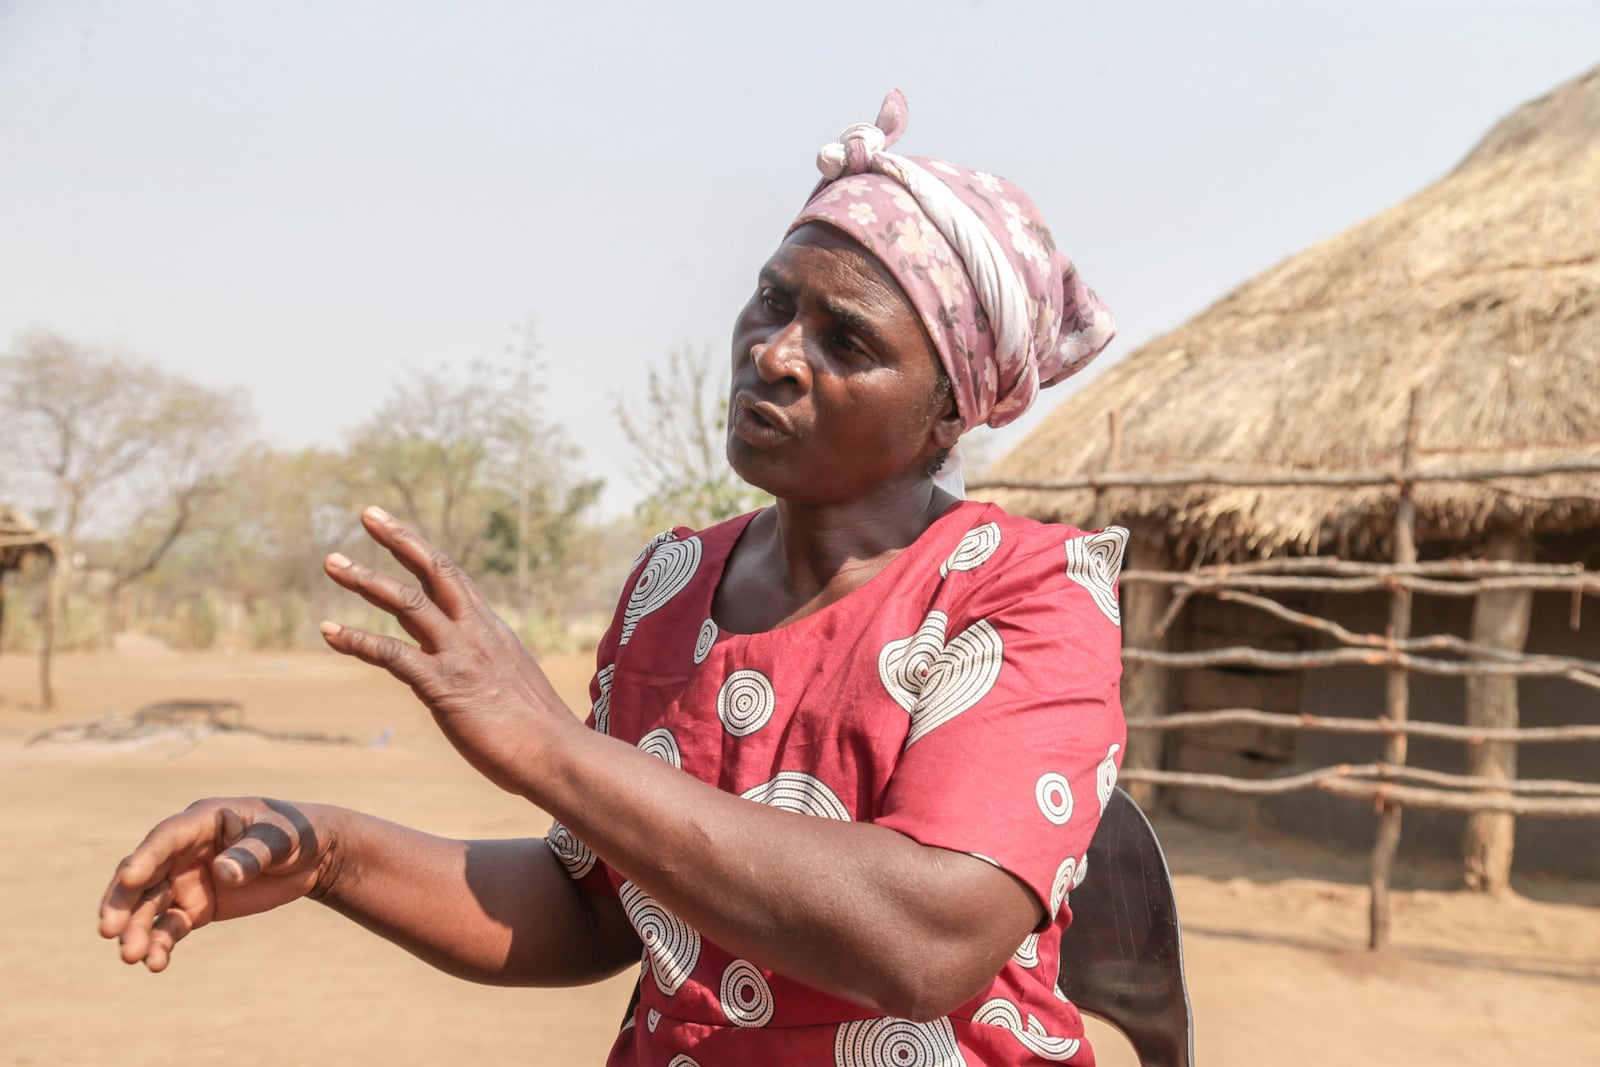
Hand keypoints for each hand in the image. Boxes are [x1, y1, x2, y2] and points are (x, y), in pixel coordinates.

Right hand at [99, 797, 329, 971]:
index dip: (146, 857)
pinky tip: (156, 963)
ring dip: (137, 930)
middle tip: (109, 931)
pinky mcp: (194, 908)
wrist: (311, 857)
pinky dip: (160, 944)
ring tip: (133, 957)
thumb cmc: (294, 833)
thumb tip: (223, 873)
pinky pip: (169, 927)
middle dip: (123, 902)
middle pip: (142, 876)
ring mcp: (184, 881)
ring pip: (149, 906)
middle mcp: (183, 851)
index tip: (129, 879)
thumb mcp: (281, 837)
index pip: (165, 838)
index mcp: (202, 821)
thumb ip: (253, 853)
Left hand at [318, 506, 575, 794]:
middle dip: (399, 539)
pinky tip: (328, 630)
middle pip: (434, 571)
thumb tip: (467, 673)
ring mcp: (460, 656)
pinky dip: (357, 640)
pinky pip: (392, 655)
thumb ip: (486, 670)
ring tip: (332, 562)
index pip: (453, 578)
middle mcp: (476, 633)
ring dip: (366, 580)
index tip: (396, 529)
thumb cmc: (540, 733)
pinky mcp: (443, 686)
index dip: (422, 551)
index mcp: (492, 631)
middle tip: (367, 513)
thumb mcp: (513, 687)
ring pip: (407, 604)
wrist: (558, 755)